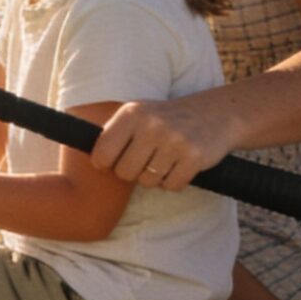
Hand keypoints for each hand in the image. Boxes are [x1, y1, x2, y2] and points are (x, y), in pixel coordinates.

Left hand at [91, 92, 238, 191]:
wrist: (217, 113)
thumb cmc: (167, 118)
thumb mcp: (138, 114)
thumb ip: (113, 133)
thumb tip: (83, 160)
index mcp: (131, 113)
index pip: (101, 153)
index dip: (105, 164)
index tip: (112, 163)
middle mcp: (151, 125)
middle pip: (124, 173)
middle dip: (133, 173)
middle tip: (146, 161)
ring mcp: (173, 141)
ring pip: (148, 182)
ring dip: (156, 178)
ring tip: (166, 159)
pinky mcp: (194, 157)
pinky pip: (172, 186)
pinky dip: (175, 181)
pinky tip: (181, 165)